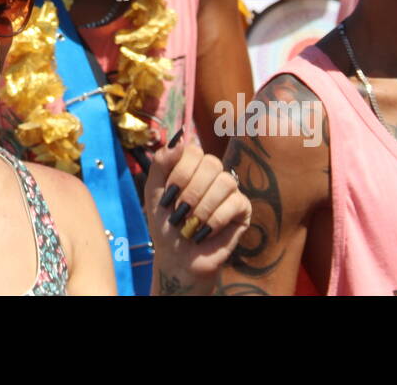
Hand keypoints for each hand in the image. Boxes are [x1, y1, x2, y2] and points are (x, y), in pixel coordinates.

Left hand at [144, 130, 250, 294]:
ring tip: (190, 225)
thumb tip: (179, 139)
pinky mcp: (242, 208)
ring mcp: (230, 188)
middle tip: (179, 213)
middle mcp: (213, 172)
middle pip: (212, 163)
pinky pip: (234, 204)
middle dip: (191, 192)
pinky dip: (214, 221)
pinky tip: (204, 232)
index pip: (193, 150)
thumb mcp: (154, 191)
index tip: (168, 196)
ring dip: (202, 208)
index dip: (180, 173)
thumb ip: (161, 163)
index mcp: (192, 164)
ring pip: (225, 182)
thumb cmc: (164, 222)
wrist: (177, 256)